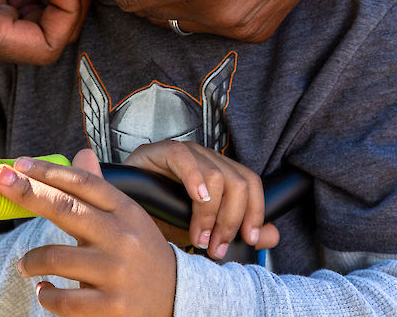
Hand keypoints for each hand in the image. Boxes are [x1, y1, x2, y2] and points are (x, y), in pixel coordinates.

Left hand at [0, 151, 175, 316]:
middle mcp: (121, 236)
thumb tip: (81, 151)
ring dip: (31, 261)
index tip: (20, 163)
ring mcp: (115, 272)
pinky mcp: (110, 307)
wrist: (176, 297)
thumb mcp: (127, 215)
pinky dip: (46, 296)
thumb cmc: (142, 250)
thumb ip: (99, 188)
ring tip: (24, 265)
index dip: (49, 170)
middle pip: (65, 209)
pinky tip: (44, 291)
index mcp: (124, 209)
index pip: (83, 183)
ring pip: (56, 258)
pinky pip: (64, 301)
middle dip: (27, 192)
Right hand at [125, 140, 278, 257]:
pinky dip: (194, 178)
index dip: (255, 211)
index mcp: (220, 172)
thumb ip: (236, 230)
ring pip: (216, 174)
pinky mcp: (161, 150)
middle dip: (230, 220)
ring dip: (210, 213)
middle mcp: (206, 158)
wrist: (125, 208)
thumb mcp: (204, 228)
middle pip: (237, 182)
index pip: (251, 182)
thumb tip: (271, 234)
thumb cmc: (162, 215)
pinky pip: (184, 158)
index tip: (249, 239)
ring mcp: (186, 152)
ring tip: (198, 237)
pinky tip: (195, 198)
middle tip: (215, 246)